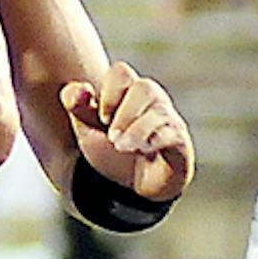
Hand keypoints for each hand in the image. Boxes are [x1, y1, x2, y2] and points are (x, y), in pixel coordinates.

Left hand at [61, 61, 193, 202]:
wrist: (134, 186)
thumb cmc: (112, 151)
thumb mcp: (87, 130)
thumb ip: (77, 106)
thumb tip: (79, 89)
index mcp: (128, 91)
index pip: (121, 72)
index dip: (108, 93)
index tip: (102, 119)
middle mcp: (152, 100)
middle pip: (145, 87)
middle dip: (125, 113)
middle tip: (112, 137)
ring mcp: (168, 120)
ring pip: (159, 111)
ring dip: (136, 130)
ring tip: (122, 147)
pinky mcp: (180, 142)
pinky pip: (172, 133)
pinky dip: (154, 141)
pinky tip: (144, 151)